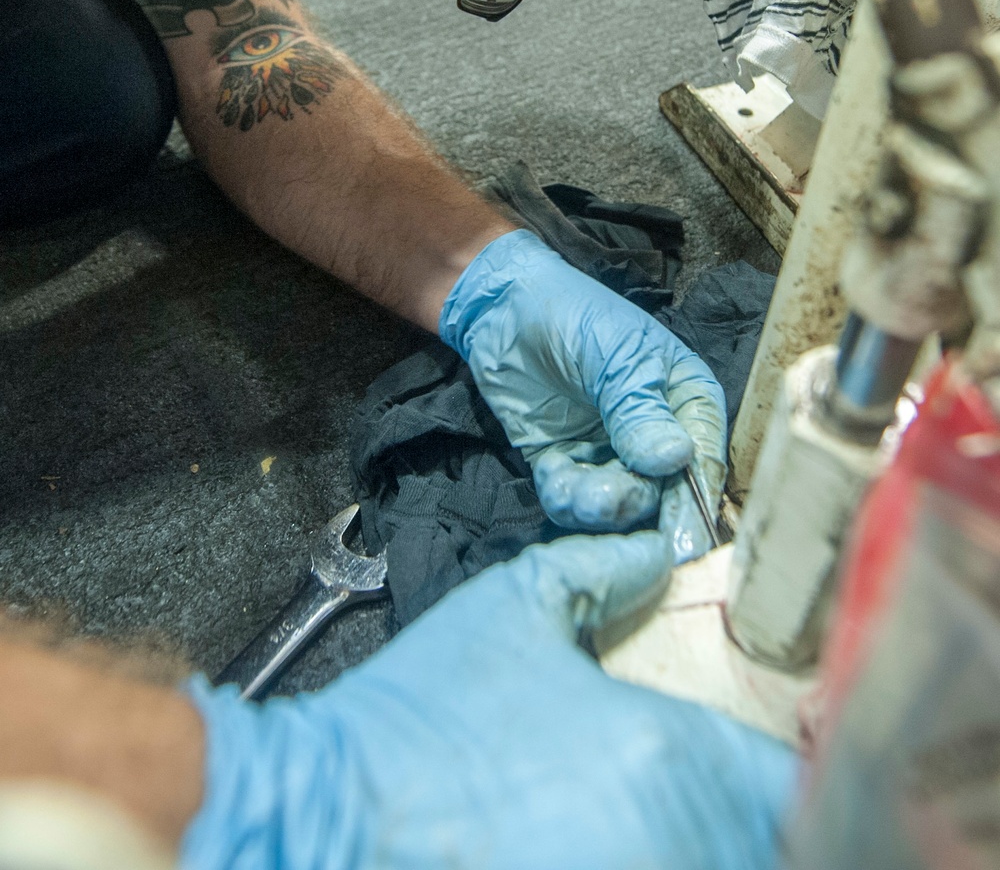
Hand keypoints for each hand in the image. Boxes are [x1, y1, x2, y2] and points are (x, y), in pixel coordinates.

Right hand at [184, 533, 794, 869]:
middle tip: (726, 806)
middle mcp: (679, 839)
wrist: (331, 814)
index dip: (795, 778)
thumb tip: (655, 556)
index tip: (777, 772)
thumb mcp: (509, 607)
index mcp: (671, 751)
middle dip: (754, 829)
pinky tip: (608, 852)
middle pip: (773, 849)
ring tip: (659, 827)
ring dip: (715, 850)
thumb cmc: (423, 714)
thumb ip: (597, 571)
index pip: (791, 787)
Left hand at [439, 230, 726, 551]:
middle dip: (635, 500)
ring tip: (578, 494)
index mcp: (687, 398)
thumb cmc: (575, 315)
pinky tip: (554, 477)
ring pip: (618, 500)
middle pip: (662, 489)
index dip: (696, 494)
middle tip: (607, 502)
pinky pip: (574, 497)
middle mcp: (656, 432)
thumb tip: (674, 460)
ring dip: (599, 504)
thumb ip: (641, 408)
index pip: (704, 455)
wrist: (504, 309)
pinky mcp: (567, 462)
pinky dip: (566, 498)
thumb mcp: (616, 354)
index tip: (684, 532)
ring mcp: (610, 451)